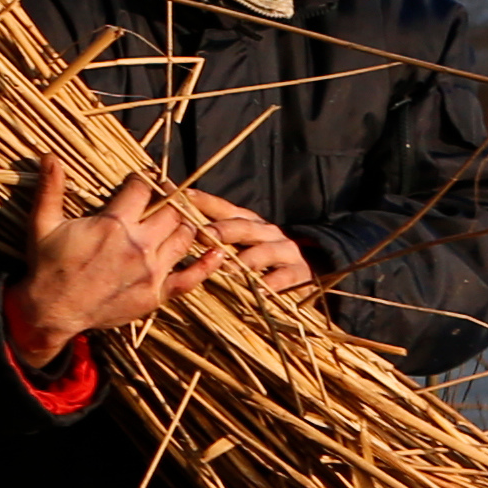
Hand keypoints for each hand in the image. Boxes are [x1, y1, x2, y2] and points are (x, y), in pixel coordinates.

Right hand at [0, 159, 218, 367]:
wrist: (52, 312)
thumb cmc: (47, 266)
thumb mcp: (44, 224)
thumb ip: (52, 188)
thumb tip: (49, 155)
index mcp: (114, 224)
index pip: (142, 189)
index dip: (144, 179)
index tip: (141, 179)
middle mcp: (138, 245)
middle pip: (172, 210)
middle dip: (169, 199)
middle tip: (165, 197)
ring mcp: (151, 271)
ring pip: (185, 237)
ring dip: (185, 225)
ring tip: (178, 220)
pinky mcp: (156, 294)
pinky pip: (190, 278)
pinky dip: (207, 265)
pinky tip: (217, 252)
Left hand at [186, 192, 320, 296]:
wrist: (311, 267)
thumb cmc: (262, 255)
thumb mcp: (240, 241)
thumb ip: (213, 234)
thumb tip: (176, 224)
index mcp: (248, 222)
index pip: (223, 208)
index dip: (203, 202)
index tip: (182, 196)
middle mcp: (266, 232)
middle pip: (243, 227)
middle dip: (222, 230)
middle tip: (203, 235)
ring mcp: (285, 251)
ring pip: (264, 252)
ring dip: (246, 259)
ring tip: (229, 268)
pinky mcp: (298, 272)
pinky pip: (284, 278)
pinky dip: (271, 285)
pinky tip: (260, 291)